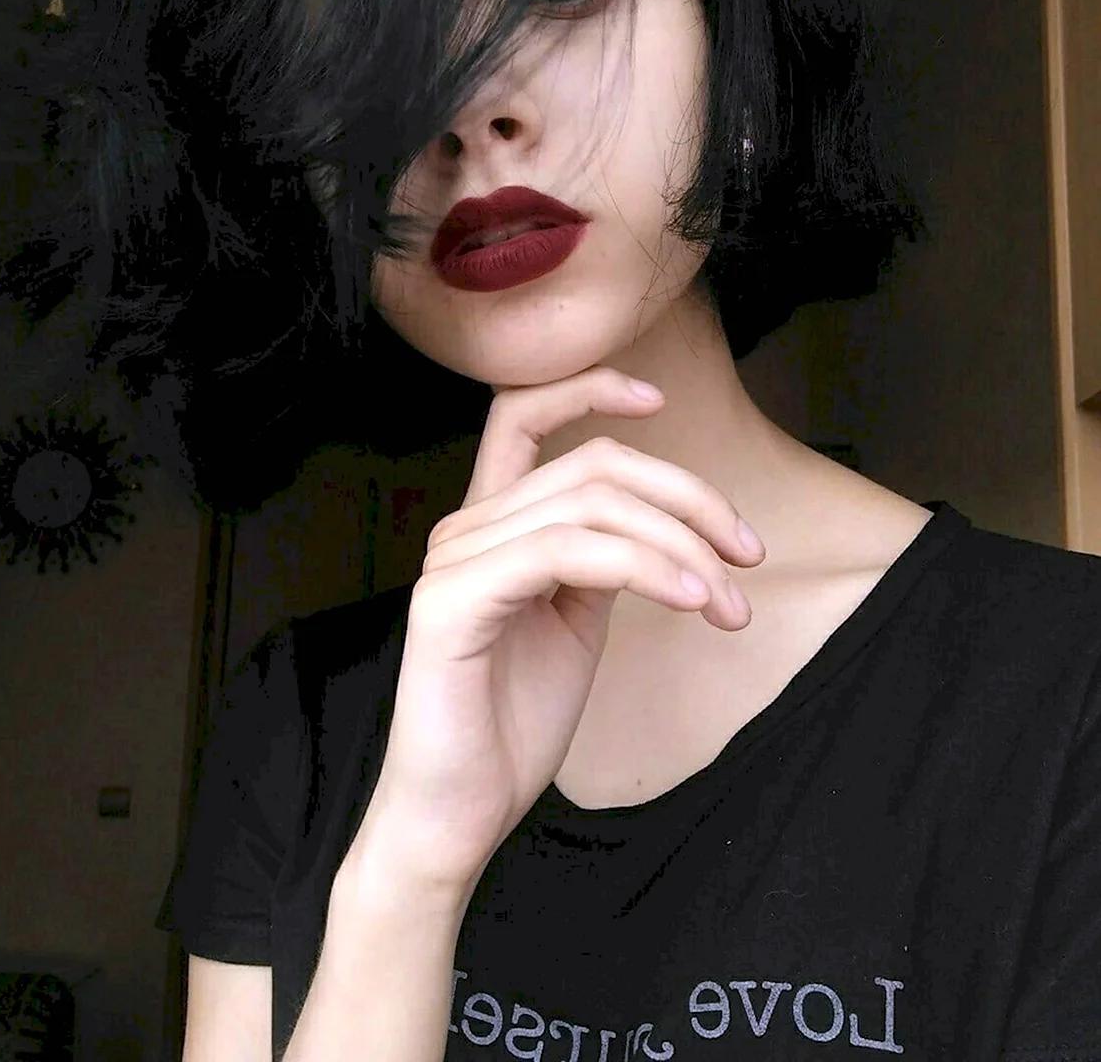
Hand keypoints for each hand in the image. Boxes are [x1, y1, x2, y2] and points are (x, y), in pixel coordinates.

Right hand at [351, 365, 765, 891]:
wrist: (459, 814)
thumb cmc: (514, 722)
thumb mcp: (573, 621)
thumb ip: (599, 560)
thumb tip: (659, 527)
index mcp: (489, 525)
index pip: (520, 414)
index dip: (588, 387)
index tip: (660, 399)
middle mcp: (464, 528)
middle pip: (594, 465)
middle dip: (689, 498)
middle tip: (749, 555)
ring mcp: (453, 559)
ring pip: (591, 504)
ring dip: (682, 543)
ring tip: (728, 602)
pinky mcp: (452, 600)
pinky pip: (566, 552)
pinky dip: (644, 566)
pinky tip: (691, 598)